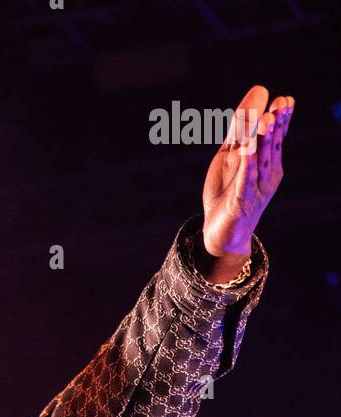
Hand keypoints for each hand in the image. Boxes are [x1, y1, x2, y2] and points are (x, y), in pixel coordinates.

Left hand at [201, 85, 293, 259]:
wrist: (221, 234)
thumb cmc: (227, 191)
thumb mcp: (231, 154)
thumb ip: (240, 127)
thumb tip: (259, 90)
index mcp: (266, 162)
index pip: (275, 137)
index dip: (281, 120)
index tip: (285, 100)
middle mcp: (266, 174)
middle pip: (270, 146)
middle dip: (275, 126)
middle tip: (280, 104)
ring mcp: (256, 189)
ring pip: (260, 161)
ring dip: (262, 141)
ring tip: (266, 120)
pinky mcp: (241, 202)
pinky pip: (245, 181)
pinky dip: (247, 165)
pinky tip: (247, 150)